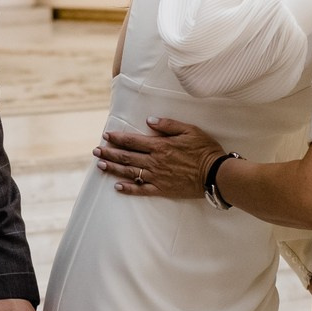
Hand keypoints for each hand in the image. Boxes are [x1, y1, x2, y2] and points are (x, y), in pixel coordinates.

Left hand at [95, 118, 226, 199]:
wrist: (215, 174)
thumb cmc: (204, 150)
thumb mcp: (189, 130)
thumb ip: (168, 125)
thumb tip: (149, 120)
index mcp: (160, 146)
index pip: (133, 141)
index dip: (117, 138)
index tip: (106, 136)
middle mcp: (154, 161)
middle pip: (127, 157)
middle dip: (109, 153)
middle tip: (96, 151)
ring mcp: (157, 177)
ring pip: (130, 173)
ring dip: (113, 169)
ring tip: (100, 166)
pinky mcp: (162, 189)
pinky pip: (141, 190)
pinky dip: (128, 189)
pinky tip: (117, 187)